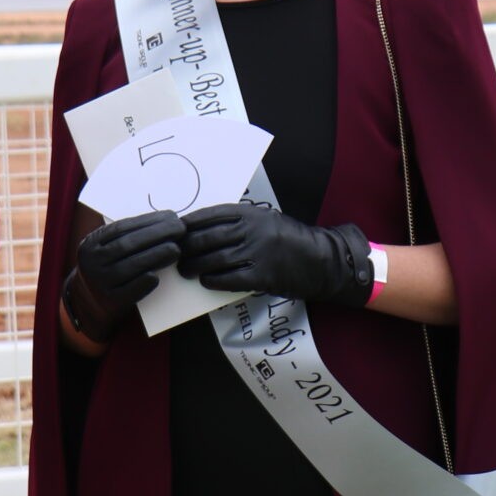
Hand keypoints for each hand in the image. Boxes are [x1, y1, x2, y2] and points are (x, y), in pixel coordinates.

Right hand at [64, 208, 185, 342]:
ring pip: (130, 267)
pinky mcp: (111, 301)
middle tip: (180, 229)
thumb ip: (127, 236)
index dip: (148, 221)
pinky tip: (159, 275)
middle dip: (157, 234)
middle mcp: (91, 262)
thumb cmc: (108, 268)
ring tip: (176, 249)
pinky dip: (145, 282)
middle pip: (127, 245)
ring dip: (156, 256)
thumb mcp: (107, 249)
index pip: (121, 228)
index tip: (170, 216)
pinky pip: (131, 290)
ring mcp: (100, 283)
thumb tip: (164, 220)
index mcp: (90, 244)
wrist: (91, 303)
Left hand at [178, 206, 373, 306]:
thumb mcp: (266, 220)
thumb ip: (240, 222)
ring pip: (215, 259)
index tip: (175, 229)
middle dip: (186, 247)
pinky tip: (206, 281)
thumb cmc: (290, 240)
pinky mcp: (263, 276)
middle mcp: (253, 230)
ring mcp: (258, 253)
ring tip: (185, 271)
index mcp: (252, 213)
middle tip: (174, 255)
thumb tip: (204, 229)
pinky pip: (230, 278)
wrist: (321, 260)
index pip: (212, 214)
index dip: (190, 223)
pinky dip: (214, 280)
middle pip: (208, 238)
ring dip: (195, 266)